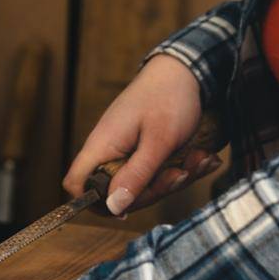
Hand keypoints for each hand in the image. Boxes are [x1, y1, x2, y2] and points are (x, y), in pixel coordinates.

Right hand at [63, 53, 218, 216]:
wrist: (187, 71)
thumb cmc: (168, 99)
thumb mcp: (158, 142)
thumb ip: (136, 176)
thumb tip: (113, 207)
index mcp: (103, 145)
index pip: (77, 182)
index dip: (93, 201)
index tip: (125, 206)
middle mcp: (111, 150)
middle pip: (118, 192)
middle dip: (154, 189)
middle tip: (180, 173)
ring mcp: (129, 150)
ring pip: (144, 184)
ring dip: (175, 177)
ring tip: (199, 158)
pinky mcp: (145, 150)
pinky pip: (158, 172)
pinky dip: (182, 168)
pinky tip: (201, 156)